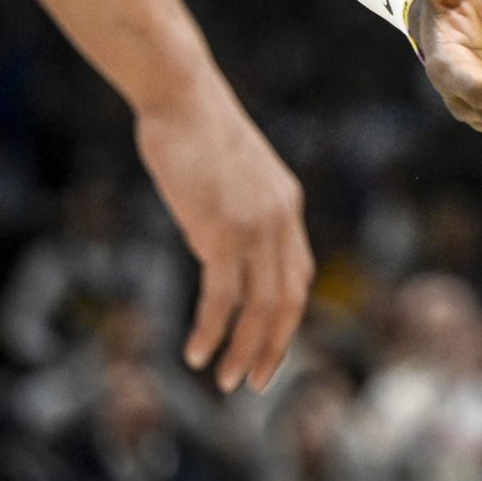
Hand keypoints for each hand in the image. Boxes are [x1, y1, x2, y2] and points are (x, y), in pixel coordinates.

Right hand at [134, 79, 312, 393]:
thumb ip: (240, 209)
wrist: (182, 97)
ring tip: (223, 380)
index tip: (267, 350)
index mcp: (287, 204)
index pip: (299, 277)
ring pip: (260, 307)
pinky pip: (222, 297)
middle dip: (271, 348)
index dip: (286, 320)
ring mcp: (254, 226)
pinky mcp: (221, 231)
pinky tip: (195, 352)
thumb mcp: (232, 175)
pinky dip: (210, 331)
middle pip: (288, 301)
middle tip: (251, 383)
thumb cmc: (196, 130)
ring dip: (242, 350)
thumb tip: (221, 243)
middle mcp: (280, 218)